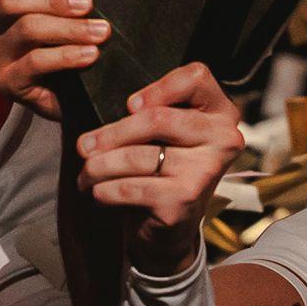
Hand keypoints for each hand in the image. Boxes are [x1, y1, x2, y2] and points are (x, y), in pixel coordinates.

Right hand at [0, 0, 107, 120]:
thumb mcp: (59, 22)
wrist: (71, 102)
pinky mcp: (9, 83)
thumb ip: (58, 4)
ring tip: (100, 31)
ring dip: (68, 27)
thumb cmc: (65, 57)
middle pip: (10, 3)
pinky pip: (36, 62)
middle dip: (52, 0)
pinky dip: (66, 55)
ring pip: (26, 29)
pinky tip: (89, 54)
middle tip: (86, 3)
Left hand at [74, 64, 242, 276]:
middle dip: (111, 134)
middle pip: (157, 119)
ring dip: (98, 166)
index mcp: (221, 113)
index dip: (158, 87)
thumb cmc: (163, 169)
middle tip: (84, 146)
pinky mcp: (184, 199)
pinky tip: (96, 192)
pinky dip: (104, 190)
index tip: (129, 105)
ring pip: (136, 156)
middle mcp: (223, 139)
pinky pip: (129, 187)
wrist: (171, 228)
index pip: (197, 77)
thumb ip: (147, 111)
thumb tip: (89, 103)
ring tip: (85, 172)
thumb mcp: (164, 133)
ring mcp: (205, 171)